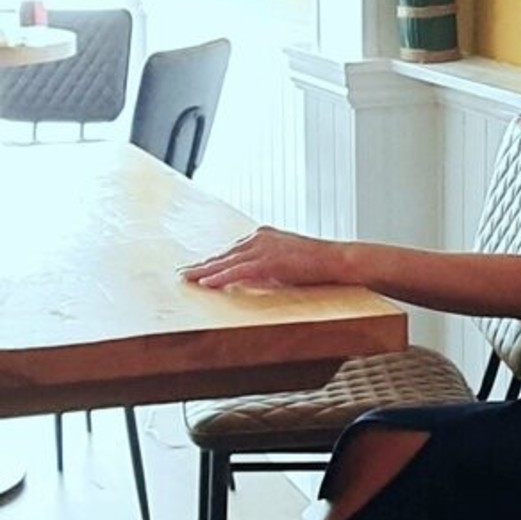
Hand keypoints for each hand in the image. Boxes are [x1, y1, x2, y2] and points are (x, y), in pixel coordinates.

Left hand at [179, 226, 346, 290]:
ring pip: (226, 261)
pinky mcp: (269, 261)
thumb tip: (251, 279)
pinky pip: (238, 271)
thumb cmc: (317, 265)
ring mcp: (264, 248)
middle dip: (202, 265)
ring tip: (187, 279)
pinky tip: (206, 283)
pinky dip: (221, 277)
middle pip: (224, 254)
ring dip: (204, 271)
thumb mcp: (287, 263)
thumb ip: (267, 268)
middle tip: (183, 274)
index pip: (232, 250)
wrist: (338, 260)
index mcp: (263, 236)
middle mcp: (260, 237)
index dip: (213, 261)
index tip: (198, 268)